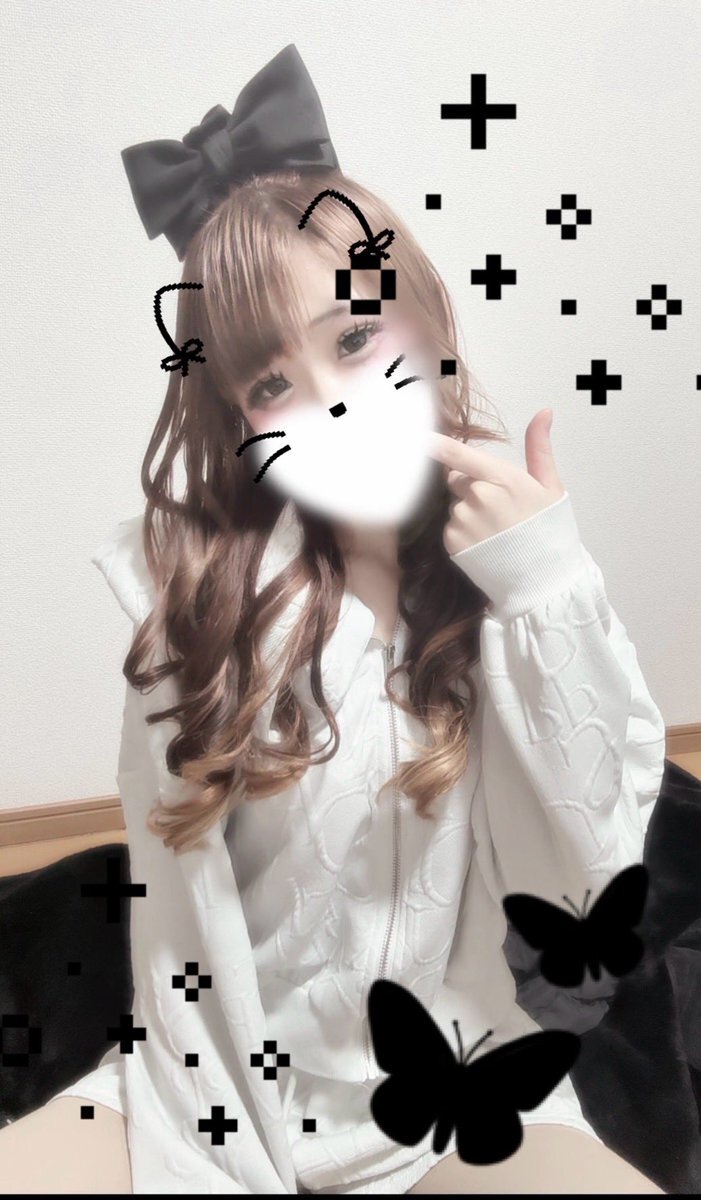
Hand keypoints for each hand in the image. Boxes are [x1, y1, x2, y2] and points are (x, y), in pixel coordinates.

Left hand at [427, 408, 566, 555]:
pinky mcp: (452, 541)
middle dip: (470, 484)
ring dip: (467, 510)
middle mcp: (477, 497)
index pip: (456, 454)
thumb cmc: (548, 530)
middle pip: (457, 478)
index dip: (433, 444)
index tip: (417, 435)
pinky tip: (484, 541)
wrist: (542, 578)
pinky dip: (462, 531)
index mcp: (501, 478)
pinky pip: (450, 526)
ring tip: (494, 528)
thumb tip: (544, 412)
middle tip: (498, 505)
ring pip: (455, 503)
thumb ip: (539, 447)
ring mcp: (462, 520)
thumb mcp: (550, 486)